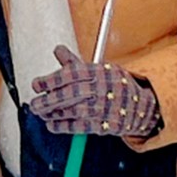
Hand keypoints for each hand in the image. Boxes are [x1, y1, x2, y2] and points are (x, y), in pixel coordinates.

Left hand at [24, 45, 160, 138]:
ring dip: (54, 113)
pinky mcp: (106, 124)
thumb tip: (57, 50)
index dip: (51, 80)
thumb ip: (75, 63)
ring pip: (75, 111)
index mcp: (100, 72)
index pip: (72, 74)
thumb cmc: (114, 85)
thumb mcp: (98, 69)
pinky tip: (52, 124)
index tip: (36, 84)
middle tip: (34, 104)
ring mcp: (105, 107)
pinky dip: (64, 126)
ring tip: (41, 113)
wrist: (142, 106)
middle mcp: (103, 88)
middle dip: (49, 100)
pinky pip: (82, 126)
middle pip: (72, 94)